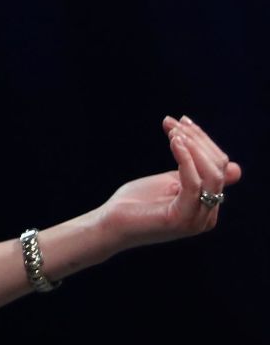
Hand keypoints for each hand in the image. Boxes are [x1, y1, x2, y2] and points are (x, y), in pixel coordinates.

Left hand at [97, 115, 242, 250]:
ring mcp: (197, 219)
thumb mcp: (170, 182)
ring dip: (192, 146)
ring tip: (172, 131)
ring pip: (210, 175)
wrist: (109, 224)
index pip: (219, 167)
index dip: (203, 141)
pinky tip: (173, 142)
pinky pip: (193, 183)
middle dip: (197, 140)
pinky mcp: (182, 218)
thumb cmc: (135, 203)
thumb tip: (234, 167)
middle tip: (173, 123)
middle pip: (218, 169)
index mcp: (207, 206)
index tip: (182, 121)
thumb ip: (196, 173)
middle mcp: (208, 215)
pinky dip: (185, 159)